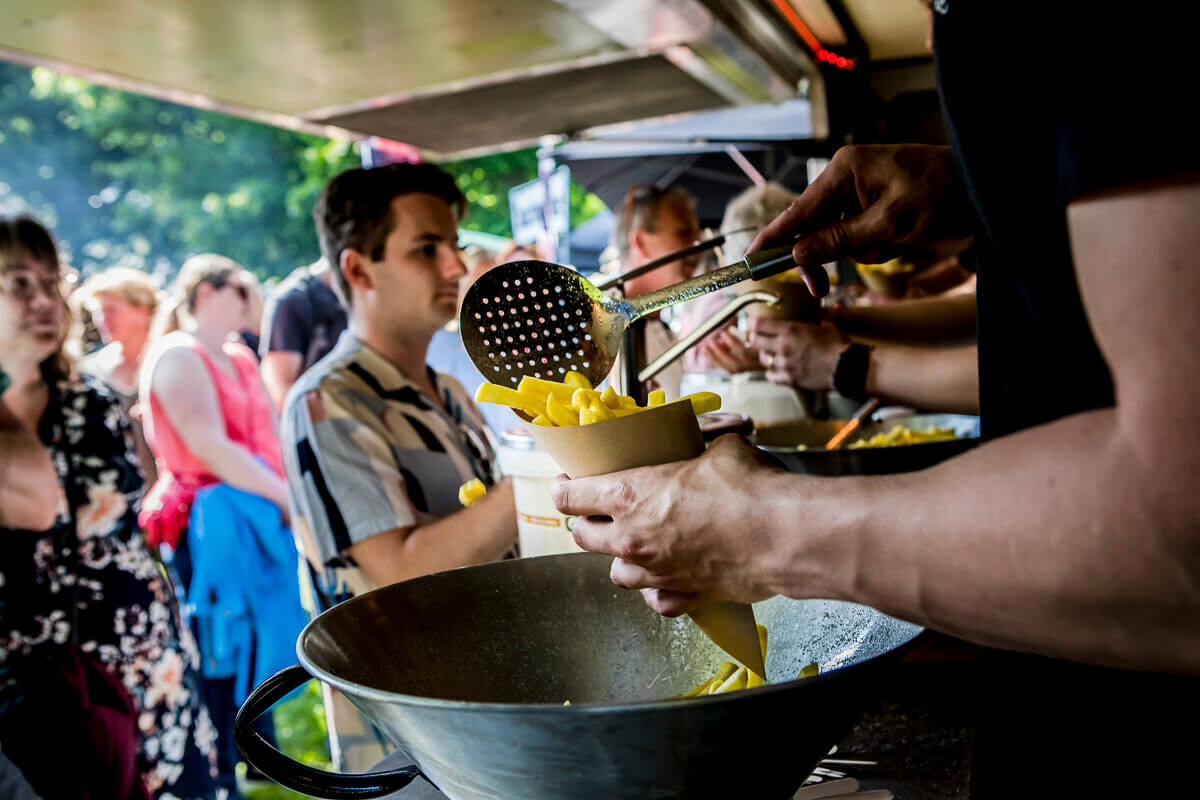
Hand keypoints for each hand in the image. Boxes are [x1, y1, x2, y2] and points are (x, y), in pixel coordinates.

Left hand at [551, 435, 787, 614]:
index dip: (564, 487)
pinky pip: (655, 600)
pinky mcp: (682, 596)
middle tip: (602, 511)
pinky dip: (658, 589)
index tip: (568, 482)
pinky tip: (669, 576)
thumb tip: (708, 442)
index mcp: (630, 494)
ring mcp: (655, 572)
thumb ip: (701, 448)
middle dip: (587, 522)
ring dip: (620, 558)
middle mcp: (632, 537)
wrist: (783, 535)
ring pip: (615, 573)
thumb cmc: (750, 489)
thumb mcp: (720, 449)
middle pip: (583, 536)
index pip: (569, 496)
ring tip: (638, 544)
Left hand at [698, 328, 761, 373]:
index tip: (723, 333)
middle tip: (710, 343)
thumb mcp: (759, 332)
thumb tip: (728, 334)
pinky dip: (717, 361)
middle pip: (735, 363)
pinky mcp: (743, 371)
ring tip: (705, 348)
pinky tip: (709, 353)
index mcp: (762, 354)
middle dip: (720, 353)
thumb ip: (746, 333)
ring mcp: (750, 369)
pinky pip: (728, 369)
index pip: (744, 352)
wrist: (774, 353)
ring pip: (730, 369)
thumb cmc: (765, 337)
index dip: (732, 343)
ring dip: (715, 358)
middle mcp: (756, 365)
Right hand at [747, 145, 972, 295]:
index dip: (772, 239)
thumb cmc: (943, 194)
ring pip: (837, 238)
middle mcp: (847, 179)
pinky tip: (900, 241)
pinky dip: (875, 248)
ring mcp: (863, 193)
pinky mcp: (878, 207)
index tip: (749, 261)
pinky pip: (859, 238)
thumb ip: (840, 240)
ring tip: (895, 243)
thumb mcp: (890, 223)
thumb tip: (798, 254)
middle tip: (820, 289)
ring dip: (860, 252)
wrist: (988, 190)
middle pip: (812, 228)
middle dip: (824, 256)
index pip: (797, 211)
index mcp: (844, 171)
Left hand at [749, 317, 848, 390]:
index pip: (758, 324)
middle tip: (757, 339)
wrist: (847, 367)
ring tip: (774, 354)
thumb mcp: (824, 325)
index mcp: (790, 330)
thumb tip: (814, 313)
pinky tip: (779, 369)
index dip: (751, 323)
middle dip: (754, 339)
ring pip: (763, 359)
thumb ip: (811, 321)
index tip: (751, 324)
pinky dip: (772, 372)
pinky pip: (771, 376)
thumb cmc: (839, 345)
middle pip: (754, 342)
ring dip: (767, 356)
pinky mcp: (789, 379)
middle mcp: (784, 346)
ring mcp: (785, 364)